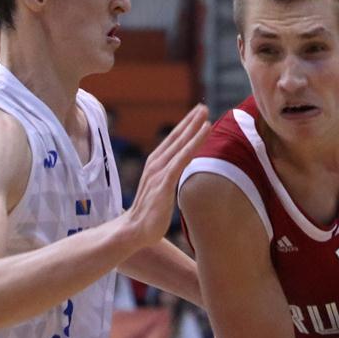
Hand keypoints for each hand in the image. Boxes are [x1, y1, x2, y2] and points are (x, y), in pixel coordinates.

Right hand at [124, 105, 209, 246]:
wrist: (133, 231)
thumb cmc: (149, 216)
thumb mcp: (160, 193)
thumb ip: (168, 181)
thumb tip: (179, 178)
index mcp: (155, 166)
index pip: (172, 142)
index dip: (185, 128)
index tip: (197, 116)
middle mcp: (156, 164)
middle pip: (176, 138)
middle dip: (190, 121)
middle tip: (203, 106)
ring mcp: (159, 172)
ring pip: (180, 144)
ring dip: (193, 127)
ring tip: (205, 113)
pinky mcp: (164, 182)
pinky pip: (182, 158)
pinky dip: (193, 143)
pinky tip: (204, 132)